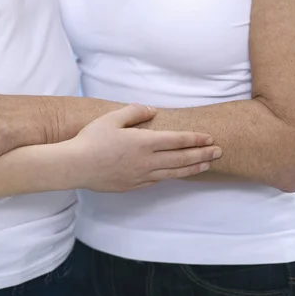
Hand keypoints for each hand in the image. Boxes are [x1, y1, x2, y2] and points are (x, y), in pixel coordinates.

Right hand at [71, 104, 219, 191]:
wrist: (76, 166)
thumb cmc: (91, 139)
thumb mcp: (111, 118)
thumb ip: (135, 112)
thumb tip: (152, 110)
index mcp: (144, 142)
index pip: (177, 140)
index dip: (195, 139)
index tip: (209, 137)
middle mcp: (147, 160)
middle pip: (181, 158)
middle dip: (202, 154)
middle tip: (219, 151)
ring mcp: (141, 175)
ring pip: (174, 172)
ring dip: (192, 168)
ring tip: (207, 165)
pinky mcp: (133, 185)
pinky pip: (158, 180)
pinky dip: (172, 176)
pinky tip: (177, 174)